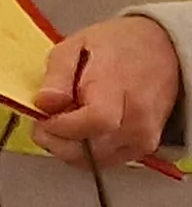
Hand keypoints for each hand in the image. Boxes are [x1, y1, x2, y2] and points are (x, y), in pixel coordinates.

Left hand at [34, 13, 183, 171]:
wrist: (162, 48)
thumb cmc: (118, 45)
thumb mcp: (75, 46)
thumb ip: (56, 77)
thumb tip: (45, 104)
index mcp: (119, 90)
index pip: (94, 123)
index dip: (61, 126)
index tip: (44, 118)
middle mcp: (137, 120)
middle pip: (89, 150)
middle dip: (57, 140)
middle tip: (48, 120)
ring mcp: (143, 137)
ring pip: (93, 161)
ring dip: (69, 147)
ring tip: (67, 121)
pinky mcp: (144, 148)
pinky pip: (105, 161)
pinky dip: (86, 151)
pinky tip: (82, 130)